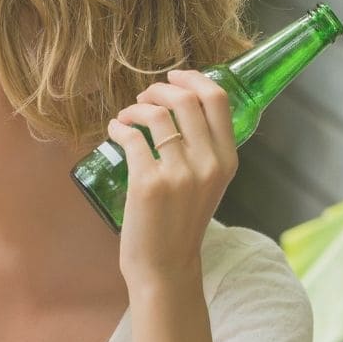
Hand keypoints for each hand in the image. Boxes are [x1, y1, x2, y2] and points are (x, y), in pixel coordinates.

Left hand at [106, 70, 238, 285]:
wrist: (166, 265)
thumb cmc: (181, 223)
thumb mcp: (208, 184)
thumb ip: (204, 151)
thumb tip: (180, 107)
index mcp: (228, 160)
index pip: (217, 100)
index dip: (193, 78)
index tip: (174, 76)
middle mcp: (208, 164)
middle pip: (186, 98)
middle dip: (159, 88)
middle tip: (144, 96)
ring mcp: (179, 173)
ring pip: (157, 113)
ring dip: (135, 107)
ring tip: (126, 116)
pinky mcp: (148, 183)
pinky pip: (131, 136)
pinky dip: (118, 126)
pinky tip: (114, 130)